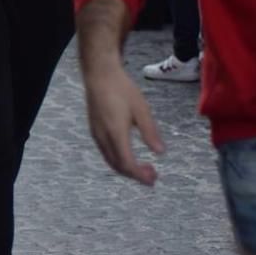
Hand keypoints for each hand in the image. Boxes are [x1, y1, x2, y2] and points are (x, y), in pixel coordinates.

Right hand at [82, 62, 164, 185]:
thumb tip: (160, 152)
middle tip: (152, 175)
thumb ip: (150, 132)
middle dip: (134, 175)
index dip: (139, 175)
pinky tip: (128, 153)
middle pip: (117, 166)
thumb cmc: (122, 89)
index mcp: (116, 133)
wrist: (99, 75)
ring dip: (126, 168)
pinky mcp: (94, 129)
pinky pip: (105, 152)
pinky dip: (118, 159)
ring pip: (110, 160)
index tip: (153, 179)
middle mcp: (103, 137)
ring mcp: (96, 134)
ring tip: (142, 166)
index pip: (127, 163)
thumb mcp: (141, 109)